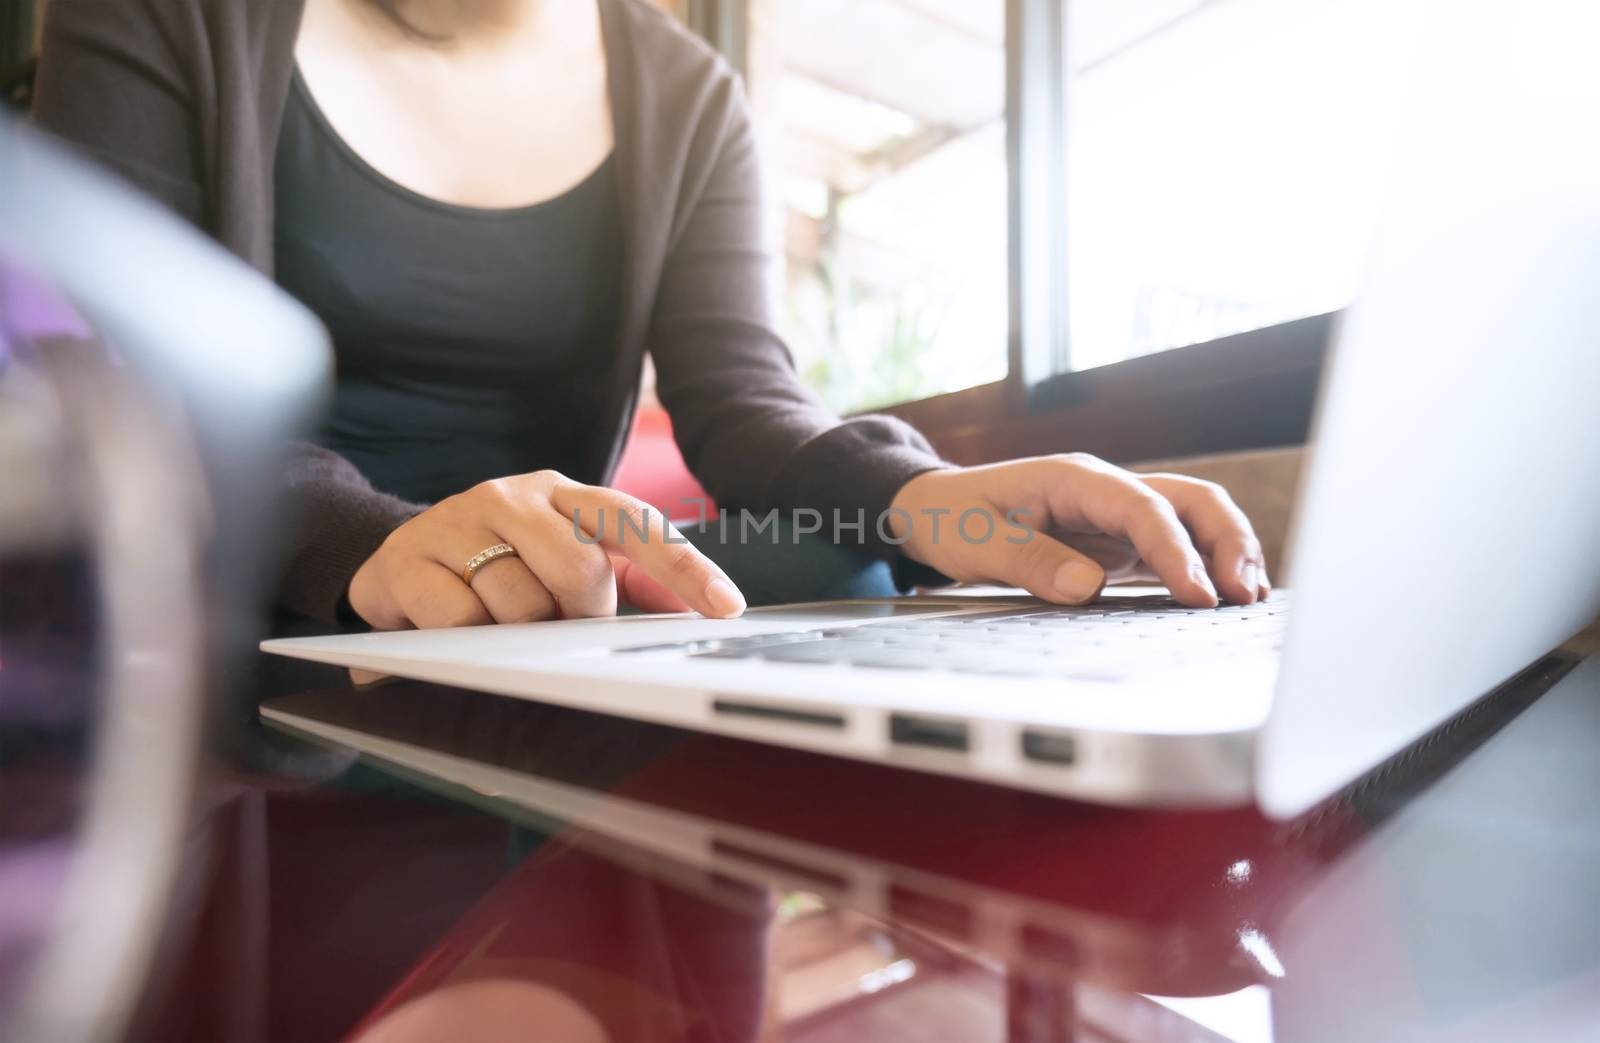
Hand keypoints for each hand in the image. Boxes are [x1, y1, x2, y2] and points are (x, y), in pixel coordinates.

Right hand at [348, 471, 746, 629]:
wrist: (400, 558)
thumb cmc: (499, 563)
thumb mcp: (561, 559)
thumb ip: (629, 578)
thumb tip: (690, 611)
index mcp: (564, 494)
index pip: (635, 523)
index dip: (683, 565)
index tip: (725, 605)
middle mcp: (515, 495)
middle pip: (580, 570)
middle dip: (578, 615)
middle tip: (555, 622)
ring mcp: (459, 519)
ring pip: (521, 601)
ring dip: (520, 632)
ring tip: (498, 623)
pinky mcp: (410, 557)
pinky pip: (464, 619)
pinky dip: (470, 640)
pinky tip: (456, 627)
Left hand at [889, 455, 1270, 607]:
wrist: (934, 509)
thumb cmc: (951, 517)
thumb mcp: (974, 542)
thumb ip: (1027, 561)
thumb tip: (1088, 587)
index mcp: (1076, 479)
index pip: (1144, 508)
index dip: (1176, 550)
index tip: (1197, 593)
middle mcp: (1108, 491)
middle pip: (1191, 500)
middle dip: (1227, 542)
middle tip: (1241, 595)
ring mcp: (1118, 517)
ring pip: (1194, 520)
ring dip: (1228, 553)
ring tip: (1250, 599)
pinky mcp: (1120, 544)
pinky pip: (1177, 548)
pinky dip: (1207, 568)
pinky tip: (1225, 600)